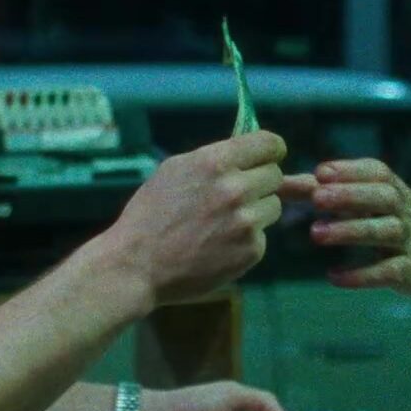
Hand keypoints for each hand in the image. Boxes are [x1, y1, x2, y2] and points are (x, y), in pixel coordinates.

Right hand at [106, 131, 287, 304]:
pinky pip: (261, 237)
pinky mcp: (252, 250)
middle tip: (234, 197)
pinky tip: (218, 247)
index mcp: (214, 162)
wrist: (136, 266)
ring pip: (273, 206)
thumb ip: (214, 159)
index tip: (266, 159)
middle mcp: (236, 188)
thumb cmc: (150, 215)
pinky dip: (245, 241)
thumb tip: (249, 153)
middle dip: (259, 183)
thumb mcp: (174, 171)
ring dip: (255, 212)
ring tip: (221, 224)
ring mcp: (246, 221)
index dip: (270, 151)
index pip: (269, 143)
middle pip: (275, 175)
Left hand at [308, 159, 410, 295]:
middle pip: (382, 197)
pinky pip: (388, 271)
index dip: (349, 171)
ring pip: (385, 231)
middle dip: (350, 196)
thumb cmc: (389, 217)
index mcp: (391, 186)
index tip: (320, 172)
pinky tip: (334, 276)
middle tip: (317, 198)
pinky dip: (361, 275)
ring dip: (351, 231)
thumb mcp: (363, 199)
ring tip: (316, 233)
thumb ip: (320, 191)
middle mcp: (403, 209)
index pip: (375, 172)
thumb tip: (278, 182)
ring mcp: (409, 240)